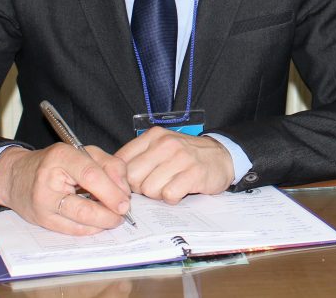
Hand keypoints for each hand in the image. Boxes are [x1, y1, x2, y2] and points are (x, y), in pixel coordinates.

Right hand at [0, 144, 131, 234]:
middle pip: (84, 205)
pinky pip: (71, 230)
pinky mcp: (42, 221)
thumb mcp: (83, 152)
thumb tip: (123, 189)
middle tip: (123, 213)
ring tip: (114, 219)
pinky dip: (90, 229)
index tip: (125, 201)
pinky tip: (99, 224)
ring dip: (102, 223)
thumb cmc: (55, 162)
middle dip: (109, 213)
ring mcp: (43, 204)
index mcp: (61, 157)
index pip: (90, 175)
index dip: (111, 191)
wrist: (16, 176)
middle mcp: (48, 181)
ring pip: (78, 222)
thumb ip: (108, 164)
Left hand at [115, 128, 233, 203]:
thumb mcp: (161, 147)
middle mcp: (166, 144)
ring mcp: (181, 158)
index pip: (121, 161)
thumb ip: (139, 157)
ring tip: (169, 187)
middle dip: (139, 189)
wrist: (222, 156)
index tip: (131, 185)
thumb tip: (113, 178)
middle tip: (153, 187)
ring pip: (149, 189)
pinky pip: (169, 195)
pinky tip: (180, 191)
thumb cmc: (186, 156)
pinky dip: (172, 199)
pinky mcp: (194, 173)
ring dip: (157, 195)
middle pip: (132, 178)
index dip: (122, 179)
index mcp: (153, 136)